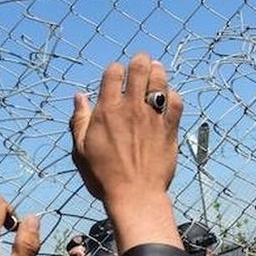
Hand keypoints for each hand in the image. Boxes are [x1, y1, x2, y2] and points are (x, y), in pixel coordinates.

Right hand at [70, 53, 184, 254]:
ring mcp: (153, 118)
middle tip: (142, 61)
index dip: (115, 69)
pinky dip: (174, 96)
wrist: (135, 195)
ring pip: (160, 81)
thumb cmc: (104, 176)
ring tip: (157, 70)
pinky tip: (169, 98)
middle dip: (141, 60)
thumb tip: (79, 97)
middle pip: (140, 69)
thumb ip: (79, 120)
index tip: (116, 74)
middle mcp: (132, 109)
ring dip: (158, 72)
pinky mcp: (169, 129)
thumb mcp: (80, 150)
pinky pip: (177, 103)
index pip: (113, 73)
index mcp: (108, 111)